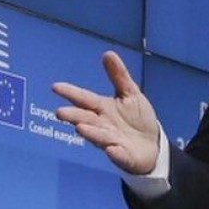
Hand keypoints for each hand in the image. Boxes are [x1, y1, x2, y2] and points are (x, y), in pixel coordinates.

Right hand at [52, 51, 159, 174]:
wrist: (152, 144)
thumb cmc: (136, 118)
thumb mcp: (130, 93)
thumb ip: (118, 76)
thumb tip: (108, 53)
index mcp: (102, 108)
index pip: (84, 99)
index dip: (71, 93)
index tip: (55, 86)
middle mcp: (102, 125)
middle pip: (86, 119)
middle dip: (74, 116)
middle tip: (60, 113)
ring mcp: (111, 141)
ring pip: (98, 137)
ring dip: (90, 132)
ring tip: (80, 128)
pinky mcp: (123, 155)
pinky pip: (118, 155)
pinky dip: (115, 153)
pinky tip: (112, 149)